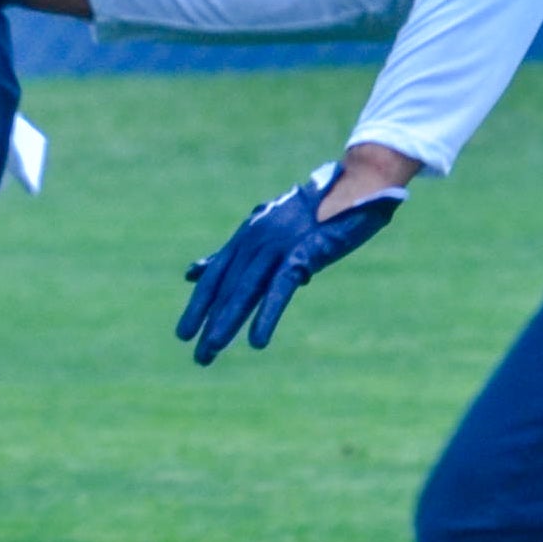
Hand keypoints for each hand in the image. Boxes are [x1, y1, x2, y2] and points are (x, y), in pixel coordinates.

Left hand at [176, 167, 402, 364]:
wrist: (358, 184)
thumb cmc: (317, 210)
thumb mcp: (272, 229)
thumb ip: (239, 251)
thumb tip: (200, 270)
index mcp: (248, 235)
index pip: (215, 275)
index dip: (199, 305)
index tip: (184, 334)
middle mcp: (255, 239)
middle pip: (225, 286)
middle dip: (208, 321)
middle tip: (199, 357)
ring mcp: (277, 245)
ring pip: (244, 289)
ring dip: (227, 322)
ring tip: (212, 350)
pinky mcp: (302, 252)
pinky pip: (279, 289)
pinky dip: (266, 315)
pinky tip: (257, 341)